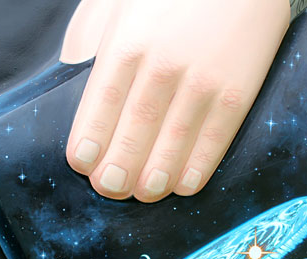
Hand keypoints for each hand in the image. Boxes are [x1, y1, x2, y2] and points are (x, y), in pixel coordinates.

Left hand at [62, 0, 289, 201]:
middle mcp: (162, 66)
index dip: (89, 141)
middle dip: (117, 169)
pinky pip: (213, 141)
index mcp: (127, 44)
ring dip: (154, 177)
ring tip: (144, 192)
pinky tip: (182, 184)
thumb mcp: (120, 8)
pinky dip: (196, 169)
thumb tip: (68, 86)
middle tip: (110, 188)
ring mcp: (202, 82)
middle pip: (133, 131)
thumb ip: (95, 48)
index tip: (82, 164)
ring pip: (171, 144)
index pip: (100, 104)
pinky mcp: (237, 92)